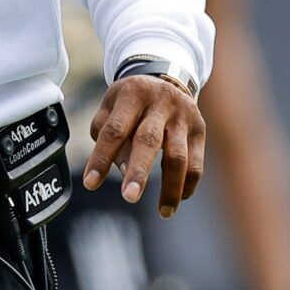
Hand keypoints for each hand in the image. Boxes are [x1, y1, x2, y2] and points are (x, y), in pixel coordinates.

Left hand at [81, 75, 205, 217]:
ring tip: (164, 211)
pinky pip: (196, 162)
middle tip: (129, 197)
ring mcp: (183, 115)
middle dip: (138, 171)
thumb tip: (125, 170)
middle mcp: (160, 102)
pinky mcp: (199, 129)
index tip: (90, 183)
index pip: (114, 129)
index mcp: (132, 94)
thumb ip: (110, 136)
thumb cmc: (130, 102)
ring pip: (178, 156)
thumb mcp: (111, 107)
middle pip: (148, 139)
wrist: (165, 78)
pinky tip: (178, 199)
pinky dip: (188, 184)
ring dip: (170, 187)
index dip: (102, 157)